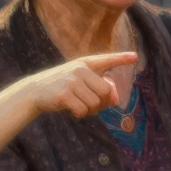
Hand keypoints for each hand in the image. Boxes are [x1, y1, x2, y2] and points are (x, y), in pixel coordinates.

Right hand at [23, 52, 137, 117]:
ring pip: (95, 103)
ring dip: (89, 110)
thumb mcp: (81, 83)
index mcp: (85, 63)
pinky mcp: (64, 94)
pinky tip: (69, 108)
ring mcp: (71, 81)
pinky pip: (83, 110)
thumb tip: (116, 100)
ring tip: (77, 104)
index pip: (107, 60)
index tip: (134, 57)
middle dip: (101, 102)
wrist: (35, 91)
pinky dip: (79, 114)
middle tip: (89, 103)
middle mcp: (80, 69)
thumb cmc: (63, 88)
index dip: (121, 59)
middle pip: (106, 91)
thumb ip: (100, 89)